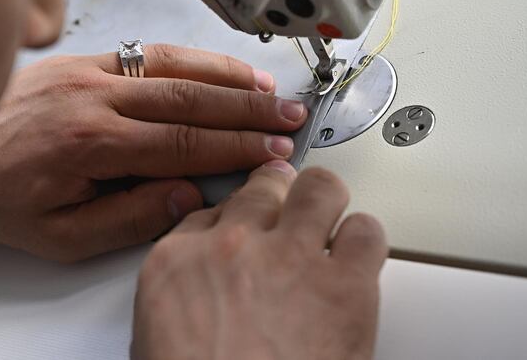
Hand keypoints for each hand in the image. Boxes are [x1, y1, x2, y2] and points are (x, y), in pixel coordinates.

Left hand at [0, 44, 307, 261]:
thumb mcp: (61, 236)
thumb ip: (129, 217)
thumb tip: (187, 194)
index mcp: (90, 143)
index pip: (184, 143)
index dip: (236, 147)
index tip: (272, 151)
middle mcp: (94, 98)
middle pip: (190, 98)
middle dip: (248, 109)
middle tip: (289, 115)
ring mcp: (88, 71)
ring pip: (174, 66)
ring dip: (227, 75)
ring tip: (267, 88)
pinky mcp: (81, 59)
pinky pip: (147, 51)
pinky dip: (189, 58)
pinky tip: (215, 66)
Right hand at [132, 163, 386, 359]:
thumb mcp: (160, 339)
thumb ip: (187, 298)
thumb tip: (207, 295)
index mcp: (177, 263)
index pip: (209, 213)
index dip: (235, 220)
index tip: (247, 231)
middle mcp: (234, 247)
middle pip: (264, 188)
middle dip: (279, 198)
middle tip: (291, 215)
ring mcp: (291, 258)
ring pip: (320, 189)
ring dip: (326, 208)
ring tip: (331, 231)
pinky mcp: (344, 285)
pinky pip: (367, 232)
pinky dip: (365, 243)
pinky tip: (357, 263)